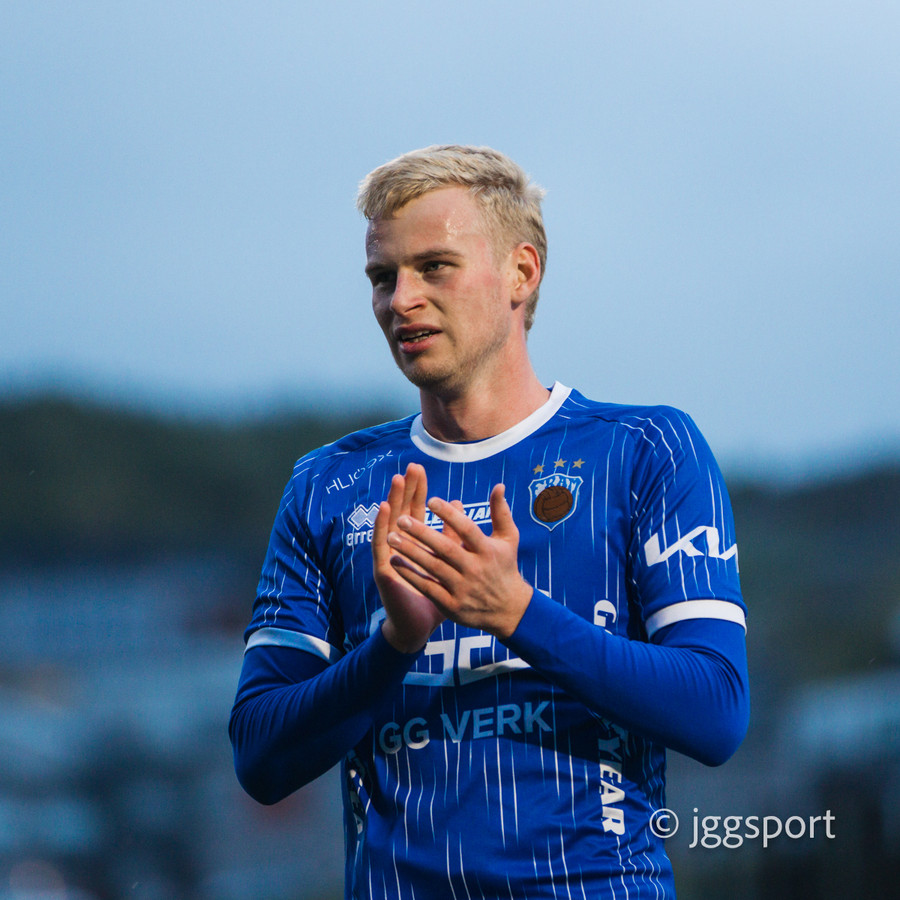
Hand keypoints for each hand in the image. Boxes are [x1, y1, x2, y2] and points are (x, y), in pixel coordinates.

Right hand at [372, 463, 445, 652]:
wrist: (421, 626)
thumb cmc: (436, 595)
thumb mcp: (450, 561)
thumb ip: (454, 534)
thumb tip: (459, 504)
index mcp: (416, 543)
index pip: (415, 510)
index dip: (417, 491)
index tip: (421, 470)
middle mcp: (400, 546)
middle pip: (402, 512)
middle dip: (406, 490)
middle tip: (411, 468)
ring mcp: (390, 556)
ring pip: (390, 523)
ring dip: (393, 501)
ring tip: (397, 480)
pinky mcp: (384, 569)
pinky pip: (380, 543)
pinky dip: (381, 525)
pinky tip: (384, 509)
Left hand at [386, 483, 532, 640]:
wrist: (509, 610)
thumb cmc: (505, 567)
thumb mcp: (509, 539)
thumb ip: (501, 512)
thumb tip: (498, 485)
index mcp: (488, 550)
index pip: (467, 530)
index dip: (449, 515)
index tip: (430, 499)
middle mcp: (475, 569)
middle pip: (446, 549)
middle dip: (422, 533)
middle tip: (401, 519)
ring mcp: (463, 589)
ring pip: (433, 567)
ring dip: (411, 552)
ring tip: (391, 537)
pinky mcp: (452, 605)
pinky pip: (427, 588)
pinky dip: (411, 575)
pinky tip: (394, 561)